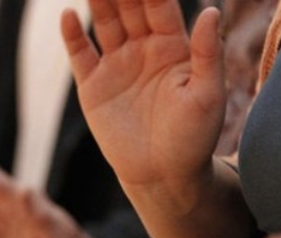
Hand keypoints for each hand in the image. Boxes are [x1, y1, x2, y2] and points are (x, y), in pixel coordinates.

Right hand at [63, 0, 225, 204]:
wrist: (164, 177)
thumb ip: (208, 53)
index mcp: (173, 46)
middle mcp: (144, 49)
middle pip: (129, 5)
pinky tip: (69, 15)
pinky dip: (73, 35)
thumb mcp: (208, 96)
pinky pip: (81, 54)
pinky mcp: (94, 86)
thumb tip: (211, 11)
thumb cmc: (194, 139)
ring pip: (105, 22)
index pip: (159, 3)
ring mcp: (117, 65)